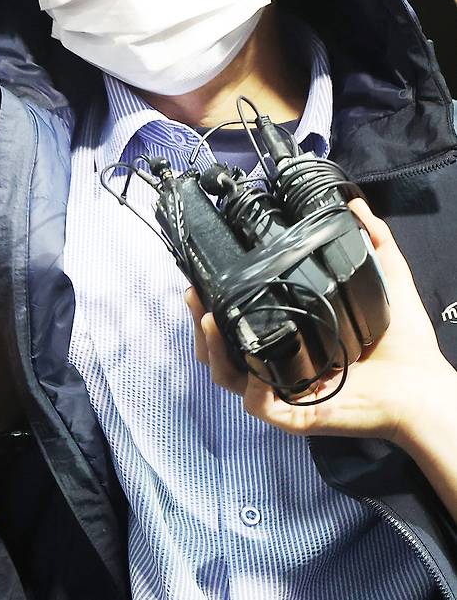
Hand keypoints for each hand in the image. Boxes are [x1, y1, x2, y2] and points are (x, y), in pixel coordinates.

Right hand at [185, 199, 455, 448]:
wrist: (424, 388)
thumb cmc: (403, 344)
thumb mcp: (385, 281)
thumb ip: (374, 241)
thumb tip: (355, 204)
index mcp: (291, 339)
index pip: (241, 322)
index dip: (218, 300)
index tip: (206, 273)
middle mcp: (279, 365)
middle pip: (222, 350)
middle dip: (200, 322)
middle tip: (194, 292)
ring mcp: (285, 391)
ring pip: (228, 377)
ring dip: (211, 347)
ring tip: (207, 316)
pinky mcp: (297, 414)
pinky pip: (259, 405)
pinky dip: (247, 384)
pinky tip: (243, 359)